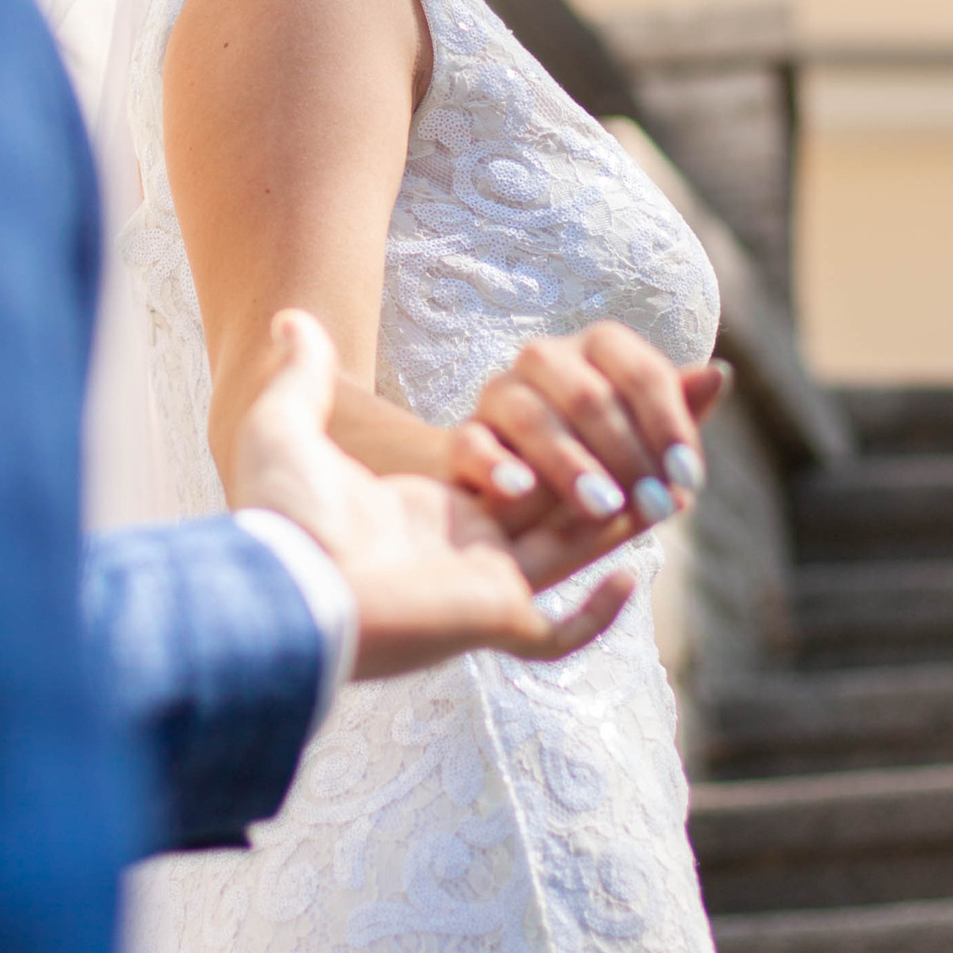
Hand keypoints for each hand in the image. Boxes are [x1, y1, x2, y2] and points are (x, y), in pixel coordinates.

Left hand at [229, 311, 642, 677]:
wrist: (272, 589)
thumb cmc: (277, 519)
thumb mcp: (284, 429)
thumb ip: (302, 375)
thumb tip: (288, 319)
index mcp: (429, 512)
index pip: (518, 471)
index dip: (563, 442)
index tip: (598, 407)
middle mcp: (464, 553)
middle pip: (567, 509)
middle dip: (620, 468)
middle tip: (670, 441)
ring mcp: (482, 590)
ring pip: (576, 549)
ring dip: (624, 517)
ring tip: (680, 480)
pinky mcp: (490, 619)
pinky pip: (554, 633)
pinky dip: (593, 617)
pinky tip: (628, 581)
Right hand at [444, 326, 728, 534]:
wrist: (512, 482)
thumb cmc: (598, 458)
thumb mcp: (642, 440)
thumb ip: (677, 413)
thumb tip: (720, 374)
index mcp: (598, 349)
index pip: (640, 372)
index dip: (669, 426)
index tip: (688, 480)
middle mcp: (545, 359)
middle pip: (589, 394)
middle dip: (629, 455)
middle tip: (656, 509)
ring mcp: (498, 394)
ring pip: (531, 415)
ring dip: (571, 463)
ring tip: (603, 507)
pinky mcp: (462, 435)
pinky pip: (470, 443)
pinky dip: (495, 465)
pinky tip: (522, 491)